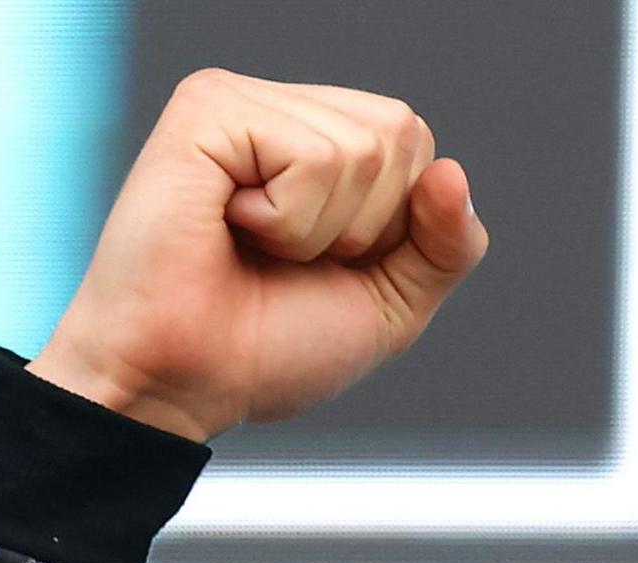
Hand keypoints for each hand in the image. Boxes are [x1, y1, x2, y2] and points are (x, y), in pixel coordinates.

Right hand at [25, 68, 490, 442]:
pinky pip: (311, 157)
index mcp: (320, 140)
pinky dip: (287, 221)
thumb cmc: (267, 347)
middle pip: (400, 135)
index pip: (418, 147)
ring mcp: (240, 103)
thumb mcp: (392, 302)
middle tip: (285, 257)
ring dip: (319, 231)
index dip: (395, 227)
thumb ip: (447, 244)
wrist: (185, 385)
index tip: (322, 264)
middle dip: (364, 227)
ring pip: (361, 149)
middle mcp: (280, 109)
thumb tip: (452, 173)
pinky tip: (229, 227)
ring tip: (254, 245)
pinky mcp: (205, 111)